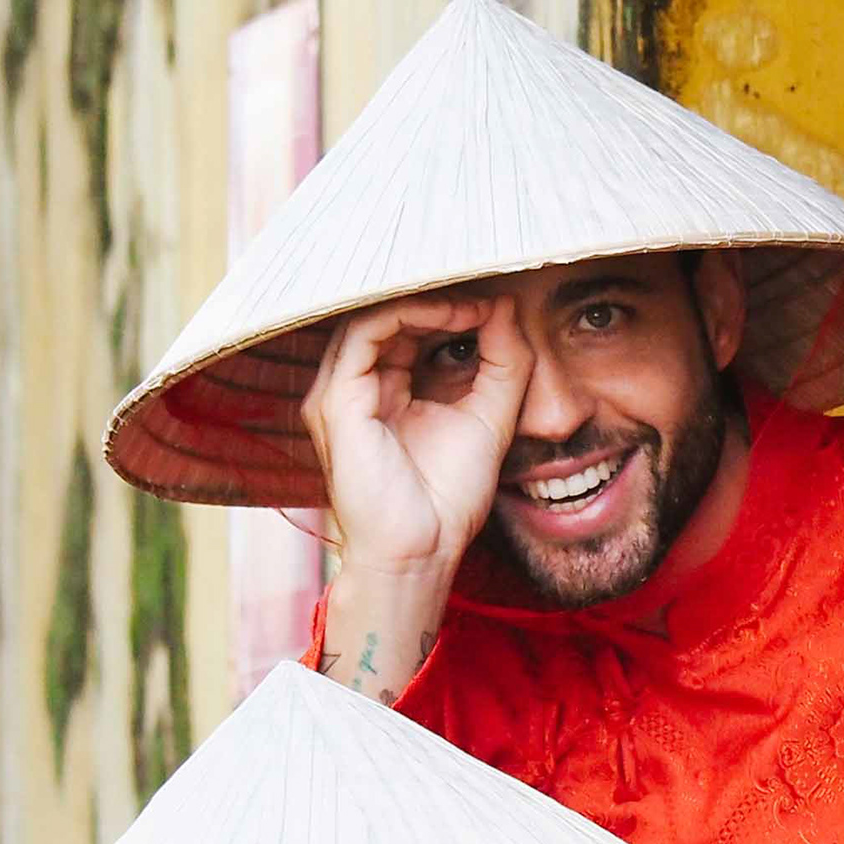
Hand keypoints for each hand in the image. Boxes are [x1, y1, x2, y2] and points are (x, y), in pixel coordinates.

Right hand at [302, 292, 525, 575]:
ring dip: (426, 298)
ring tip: (473, 302)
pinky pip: (366, 332)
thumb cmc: (445, 500)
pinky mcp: (337, 400)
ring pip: (371, 312)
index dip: (449, 305)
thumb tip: (506, 307)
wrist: (420, 554)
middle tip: (485, 289)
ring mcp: (338, 392)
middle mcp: (352, 387)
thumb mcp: (490, 417)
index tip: (496, 302)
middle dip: (437, 295)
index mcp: (380, 391)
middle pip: (385, 313)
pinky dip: (411, 313)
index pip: (405, 326)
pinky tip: (454, 314)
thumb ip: (503, 363)